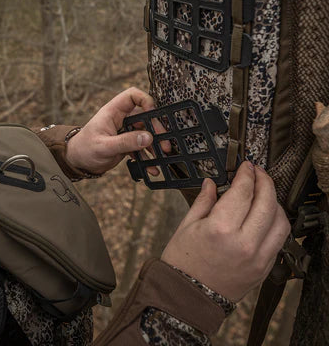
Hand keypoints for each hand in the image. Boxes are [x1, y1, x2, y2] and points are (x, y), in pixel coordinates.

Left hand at [65, 87, 154, 174]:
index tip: (153, 114)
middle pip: (144, 116)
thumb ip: (125, 142)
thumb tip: (147, 137)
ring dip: (155, 144)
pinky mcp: (126, 144)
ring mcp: (125, 131)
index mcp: (113, 112)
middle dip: (156, 128)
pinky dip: (147, 156)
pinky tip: (152, 166)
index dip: (145, 101)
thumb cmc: (84, 149)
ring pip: (145, 133)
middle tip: (163, 142)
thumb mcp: (104, 146)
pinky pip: (141, 147)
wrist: (77, 162)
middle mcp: (121, 119)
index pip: (132, 96)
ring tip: (162, 154)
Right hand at [161, 162, 290, 301]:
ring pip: (280, 221)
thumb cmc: (182, 262)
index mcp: (220, 229)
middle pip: (267, 202)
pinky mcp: (263, 268)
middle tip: (258, 172)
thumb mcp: (187, 225)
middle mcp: (244, 243)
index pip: (243, 192)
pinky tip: (265, 214)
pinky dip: (276, 222)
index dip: (246, 174)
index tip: (246, 165)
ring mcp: (257, 258)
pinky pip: (279, 240)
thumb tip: (213, 183)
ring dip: (275, 202)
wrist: (187, 297)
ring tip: (263, 192)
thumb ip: (204, 201)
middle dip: (265, 181)